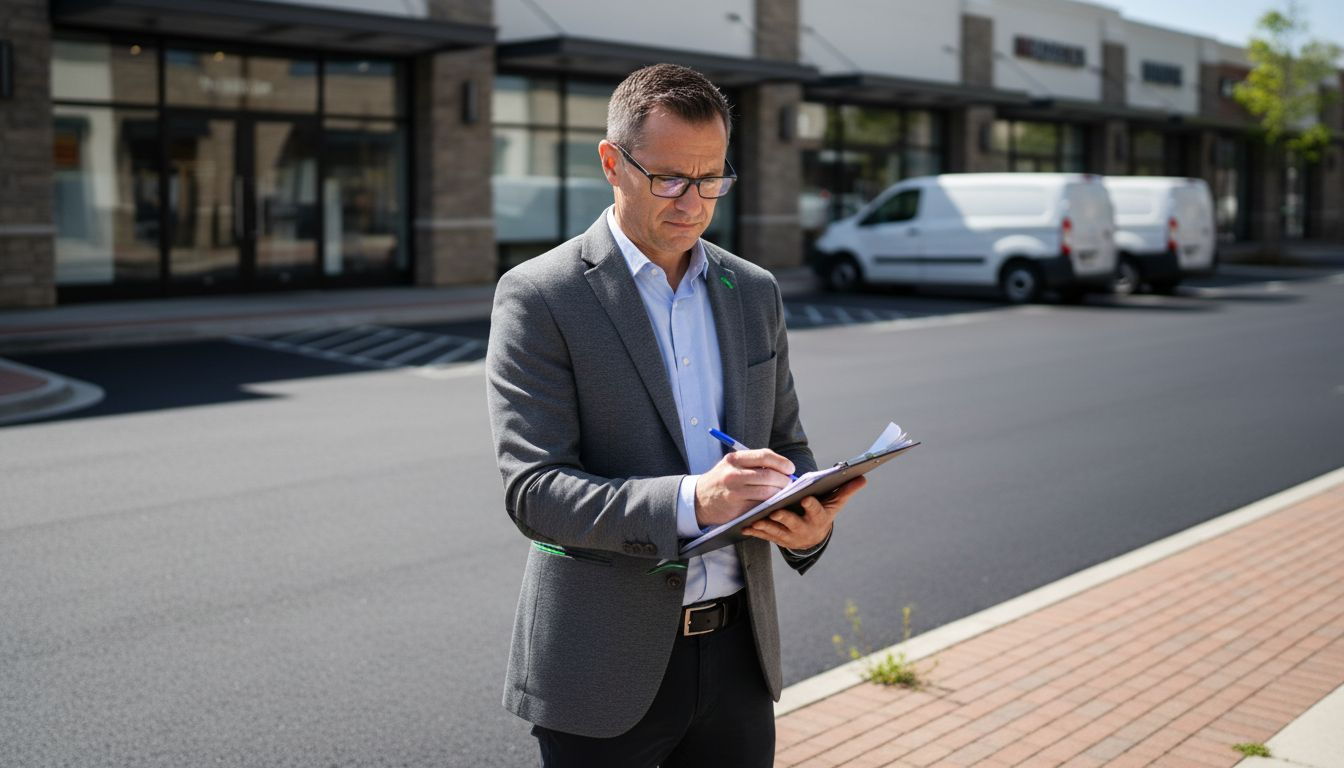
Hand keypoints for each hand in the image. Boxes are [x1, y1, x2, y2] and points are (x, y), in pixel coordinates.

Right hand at [695, 449, 795, 526]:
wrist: (698, 500)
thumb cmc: (721, 481)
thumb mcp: (732, 465)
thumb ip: (754, 464)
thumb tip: (784, 468)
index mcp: (734, 459)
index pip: (764, 456)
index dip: (781, 462)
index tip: (790, 468)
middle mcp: (733, 474)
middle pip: (768, 475)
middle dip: (784, 480)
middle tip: (789, 483)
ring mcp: (735, 492)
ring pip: (767, 492)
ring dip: (780, 493)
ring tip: (783, 493)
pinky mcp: (737, 508)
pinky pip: (760, 505)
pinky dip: (771, 504)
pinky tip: (773, 502)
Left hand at [741, 476, 866, 550]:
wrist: (812, 537)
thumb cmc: (823, 512)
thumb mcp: (834, 503)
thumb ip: (846, 490)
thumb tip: (863, 477)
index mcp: (818, 518)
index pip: (816, 511)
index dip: (811, 506)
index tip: (805, 498)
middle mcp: (804, 529)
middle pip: (793, 524)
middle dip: (785, 518)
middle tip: (776, 511)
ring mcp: (790, 536)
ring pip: (777, 531)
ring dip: (766, 526)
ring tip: (756, 519)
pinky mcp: (777, 539)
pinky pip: (765, 536)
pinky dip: (755, 532)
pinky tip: (745, 526)